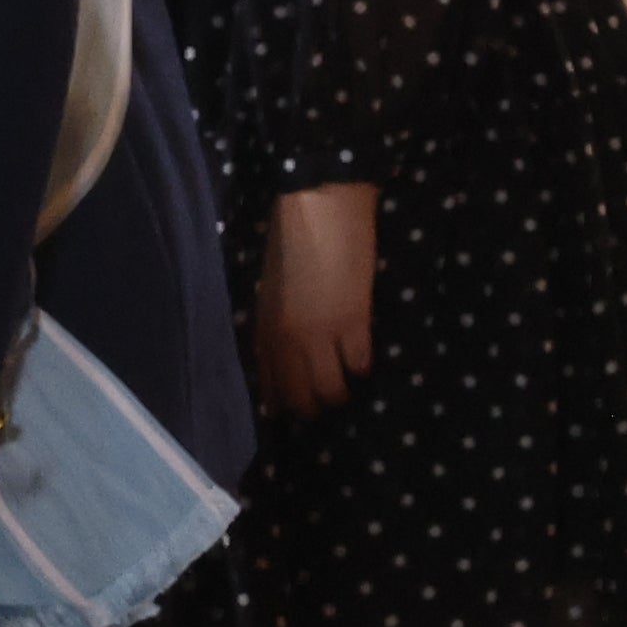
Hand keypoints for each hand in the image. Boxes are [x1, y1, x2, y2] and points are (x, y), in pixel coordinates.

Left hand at [254, 180, 380, 414]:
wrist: (318, 210)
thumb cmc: (290, 244)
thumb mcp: (270, 290)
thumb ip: (274, 326)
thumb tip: (283, 356)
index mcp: (263, 329)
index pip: (270, 386)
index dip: (283, 405)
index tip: (293, 415)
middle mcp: (286, 340)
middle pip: (301, 398)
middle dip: (314, 408)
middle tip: (328, 404)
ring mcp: (319, 335)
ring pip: (332, 392)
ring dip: (342, 393)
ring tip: (350, 386)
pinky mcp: (353, 323)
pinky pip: (360, 364)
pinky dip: (363, 366)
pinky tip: (363, 358)